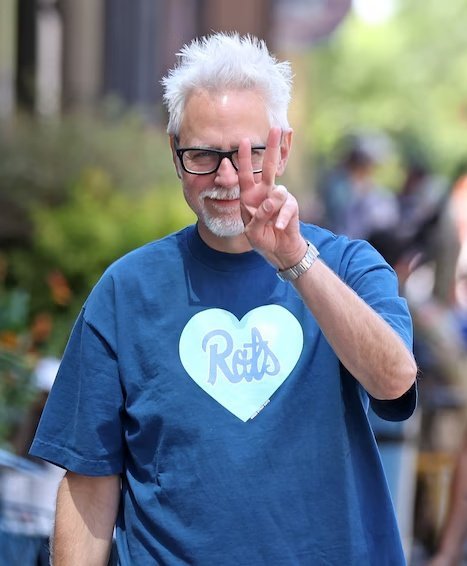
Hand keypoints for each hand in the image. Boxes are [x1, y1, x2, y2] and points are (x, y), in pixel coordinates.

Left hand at [237, 127, 305, 269]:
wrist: (279, 250)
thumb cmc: (262, 237)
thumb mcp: (251, 230)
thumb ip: (257, 216)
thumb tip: (271, 201)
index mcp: (250, 196)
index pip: (245, 174)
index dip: (244, 158)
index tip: (243, 141)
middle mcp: (265, 192)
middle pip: (270, 167)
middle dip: (272, 148)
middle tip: (276, 129)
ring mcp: (279, 198)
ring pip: (277, 193)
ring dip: (271, 210)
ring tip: (271, 224)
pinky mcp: (291, 206)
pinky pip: (286, 208)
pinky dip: (281, 220)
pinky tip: (279, 227)